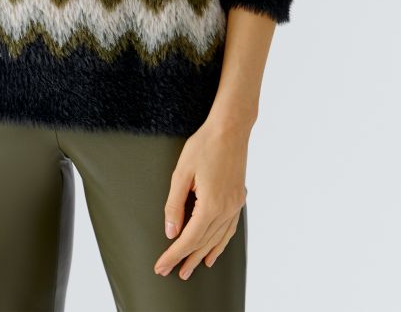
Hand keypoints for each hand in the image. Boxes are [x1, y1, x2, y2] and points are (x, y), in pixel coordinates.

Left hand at [153, 118, 248, 280]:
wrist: (230, 128)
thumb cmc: (204, 145)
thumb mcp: (181, 173)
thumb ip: (174, 204)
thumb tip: (170, 231)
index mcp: (211, 205)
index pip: (189, 238)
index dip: (174, 254)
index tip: (162, 266)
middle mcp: (226, 209)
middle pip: (204, 242)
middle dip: (186, 258)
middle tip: (172, 273)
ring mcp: (235, 205)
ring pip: (218, 239)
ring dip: (203, 255)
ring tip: (192, 268)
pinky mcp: (238, 198)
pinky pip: (229, 229)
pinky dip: (221, 243)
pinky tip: (214, 251)